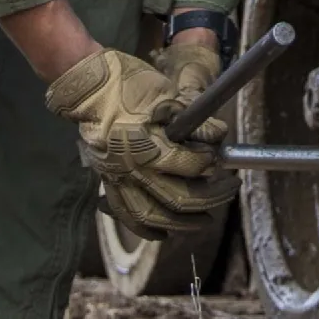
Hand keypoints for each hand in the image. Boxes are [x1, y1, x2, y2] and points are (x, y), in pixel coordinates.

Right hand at [46, 49, 238, 238]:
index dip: (208, 163)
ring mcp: (117, 179)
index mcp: (145, 146)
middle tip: (230, 190)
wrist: (89, 86)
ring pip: (152, 215)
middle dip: (209, 198)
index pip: (187, 166)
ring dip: (182, 223)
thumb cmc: (128, 84)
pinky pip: (126, 215)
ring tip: (205, 220)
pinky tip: (163, 234)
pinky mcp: (109, 182)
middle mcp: (130, 169)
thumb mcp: (165, 95)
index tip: (219, 157)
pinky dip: (146, 228)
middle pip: (175, 198)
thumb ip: (192, 120)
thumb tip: (218, 135)